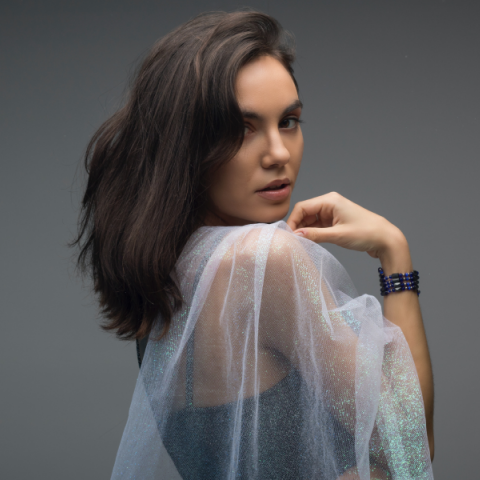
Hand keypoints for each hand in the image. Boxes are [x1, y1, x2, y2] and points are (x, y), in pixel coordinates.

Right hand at [286, 192, 407, 260]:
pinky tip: (310, 242)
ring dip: (305, 231)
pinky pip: (318, 225)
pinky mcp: (335, 221)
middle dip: (298, 226)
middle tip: (293, 242)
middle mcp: (329, 203)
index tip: (289, 236)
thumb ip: (315, 235)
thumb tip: (296, 236)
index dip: (293, 221)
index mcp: (330, 200)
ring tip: (301, 244)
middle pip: (305, 213)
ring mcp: (332, 212)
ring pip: (310, 220)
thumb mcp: (338, 235)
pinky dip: (313, 233)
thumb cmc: (366, 233)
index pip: (302, 207)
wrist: (385, 239)